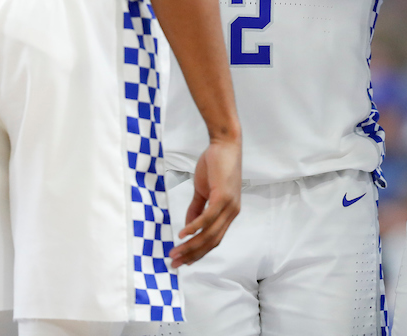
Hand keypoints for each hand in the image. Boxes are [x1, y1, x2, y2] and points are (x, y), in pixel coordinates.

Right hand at [170, 137, 240, 267]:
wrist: (225, 144)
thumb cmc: (215, 164)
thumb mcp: (203, 190)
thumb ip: (196, 209)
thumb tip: (188, 228)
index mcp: (228, 213)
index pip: (213, 239)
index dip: (198, 252)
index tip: (183, 261)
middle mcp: (232, 213)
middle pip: (211, 241)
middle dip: (192, 254)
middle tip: (174, 263)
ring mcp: (229, 206)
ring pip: (209, 233)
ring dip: (190, 245)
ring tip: (174, 253)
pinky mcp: (224, 197)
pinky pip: (207, 218)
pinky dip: (194, 227)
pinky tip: (182, 234)